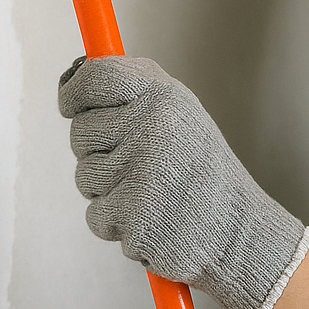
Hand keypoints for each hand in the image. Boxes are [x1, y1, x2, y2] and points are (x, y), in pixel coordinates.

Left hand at [58, 55, 308, 308]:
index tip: (70, 103)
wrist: (237, 232)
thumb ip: (134, 92)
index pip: (98, 77)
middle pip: (81, 132)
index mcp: (164, 97)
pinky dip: (115, 224)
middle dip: (99, 152)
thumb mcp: (181, 114)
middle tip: (140, 164)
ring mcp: (141, 172)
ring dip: (108, 191)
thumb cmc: (201, 172)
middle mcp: (152, 128)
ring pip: (85, 176)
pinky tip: (150, 219)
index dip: (75, 91)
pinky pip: (95, 215)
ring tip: (150, 192)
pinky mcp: (133, 217)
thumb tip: (74, 75)